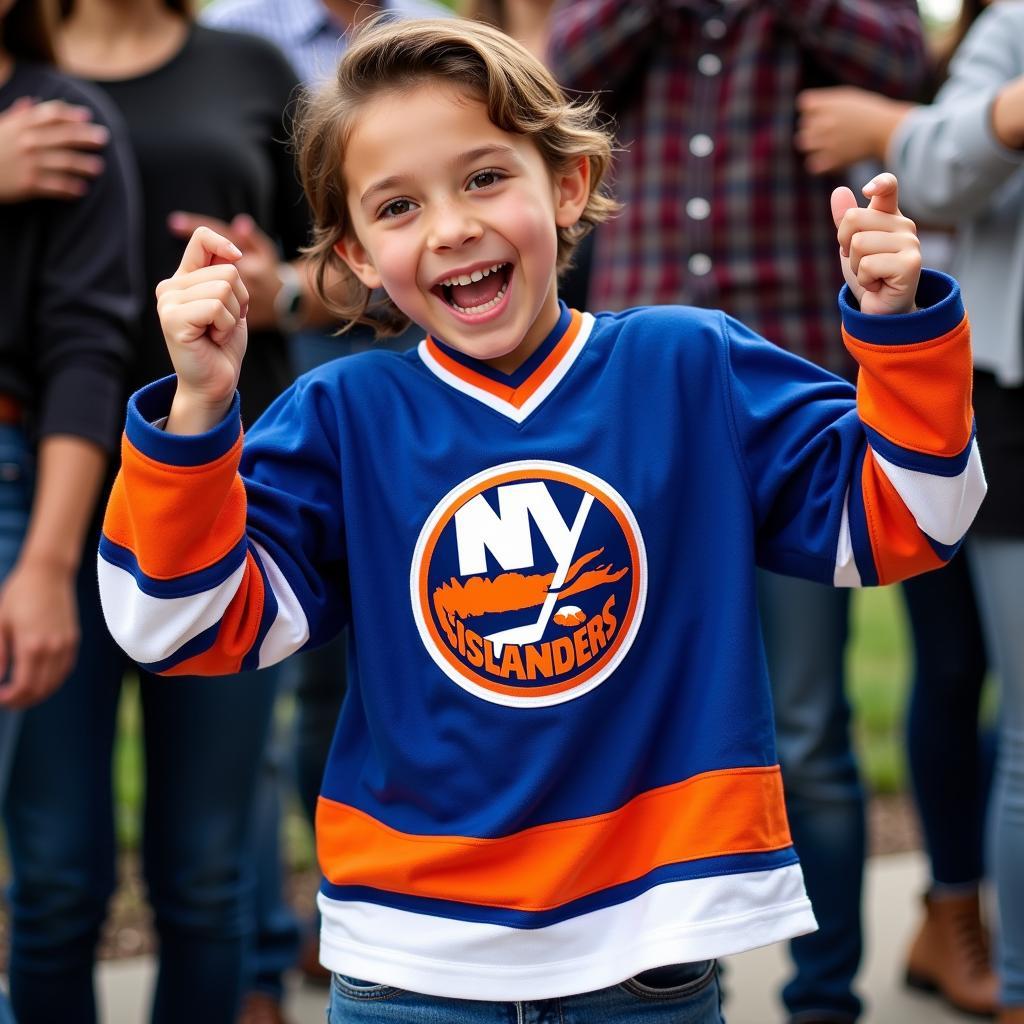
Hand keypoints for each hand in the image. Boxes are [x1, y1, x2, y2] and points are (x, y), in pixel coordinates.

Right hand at [0, 97, 108, 201]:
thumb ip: (17, 116)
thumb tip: (31, 102)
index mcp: (20, 126)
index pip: (50, 114)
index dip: (71, 114)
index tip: (87, 116)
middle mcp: (27, 141)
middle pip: (64, 136)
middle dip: (87, 136)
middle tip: (104, 139)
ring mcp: (29, 162)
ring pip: (65, 162)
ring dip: (84, 165)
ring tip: (98, 168)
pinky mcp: (29, 183)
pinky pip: (57, 186)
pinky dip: (71, 188)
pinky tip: (82, 190)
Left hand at [0, 559, 78, 709]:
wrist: (48, 573)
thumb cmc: (18, 595)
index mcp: (32, 645)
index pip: (24, 686)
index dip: (10, 699)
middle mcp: (53, 648)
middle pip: (41, 689)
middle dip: (23, 700)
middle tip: (7, 700)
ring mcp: (66, 644)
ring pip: (55, 682)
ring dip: (38, 693)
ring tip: (22, 693)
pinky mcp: (73, 640)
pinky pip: (64, 670)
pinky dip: (52, 681)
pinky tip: (40, 680)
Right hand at [155, 227, 249, 433]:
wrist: (215, 382)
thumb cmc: (223, 345)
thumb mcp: (231, 304)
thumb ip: (226, 276)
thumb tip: (233, 252)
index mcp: (183, 279)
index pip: (202, 238)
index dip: (224, 244)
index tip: (236, 258)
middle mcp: (170, 287)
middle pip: (227, 270)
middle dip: (239, 301)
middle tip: (223, 324)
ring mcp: (168, 302)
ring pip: (224, 287)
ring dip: (232, 316)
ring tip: (216, 332)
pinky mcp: (172, 319)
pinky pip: (216, 307)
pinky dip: (225, 326)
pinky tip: (212, 339)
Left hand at [796, 87, 913, 174]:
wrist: (886, 132)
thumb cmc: (868, 114)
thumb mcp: (847, 98)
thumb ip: (824, 102)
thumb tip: (803, 107)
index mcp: (829, 104)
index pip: (804, 105)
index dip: (813, 109)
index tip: (825, 113)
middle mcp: (825, 121)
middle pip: (803, 124)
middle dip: (813, 127)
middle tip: (831, 129)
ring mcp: (827, 142)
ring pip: (804, 143)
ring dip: (813, 143)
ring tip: (829, 143)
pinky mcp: (831, 160)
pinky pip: (812, 164)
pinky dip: (818, 162)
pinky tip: (831, 157)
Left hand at [831, 173, 920, 315]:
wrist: (881, 309)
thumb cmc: (868, 275)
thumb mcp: (850, 246)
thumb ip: (845, 220)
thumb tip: (839, 191)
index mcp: (889, 216)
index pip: (888, 187)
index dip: (878, 184)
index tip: (867, 192)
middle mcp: (904, 225)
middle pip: (853, 219)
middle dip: (846, 246)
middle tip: (862, 263)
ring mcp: (910, 243)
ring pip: (859, 244)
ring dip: (856, 267)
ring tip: (872, 275)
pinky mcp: (911, 263)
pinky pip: (868, 264)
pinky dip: (865, 280)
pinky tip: (878, 285)